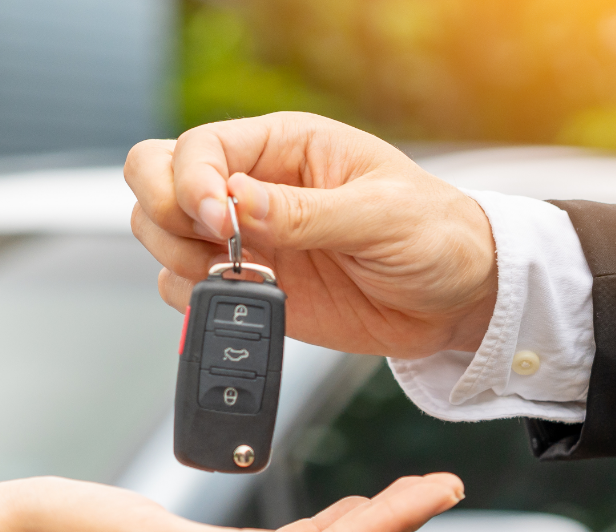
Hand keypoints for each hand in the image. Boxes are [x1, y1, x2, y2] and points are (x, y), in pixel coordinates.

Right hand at [125, 112, 498, 359]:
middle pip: (156, 180)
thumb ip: (305, 213)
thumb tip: (237, 201)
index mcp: (283, 146)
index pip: (198, 147)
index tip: (220, 222)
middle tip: (212, 247)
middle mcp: (253, 187)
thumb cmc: (435, 235)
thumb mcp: (380, 216)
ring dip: (178, 259)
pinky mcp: (249, 287)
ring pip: (160, 234)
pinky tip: (247, 300)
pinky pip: (184, 289)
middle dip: (167, 215)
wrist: (458, 298)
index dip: (191, 182)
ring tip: (237, 277)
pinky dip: (196, 301)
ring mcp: (245, 239)